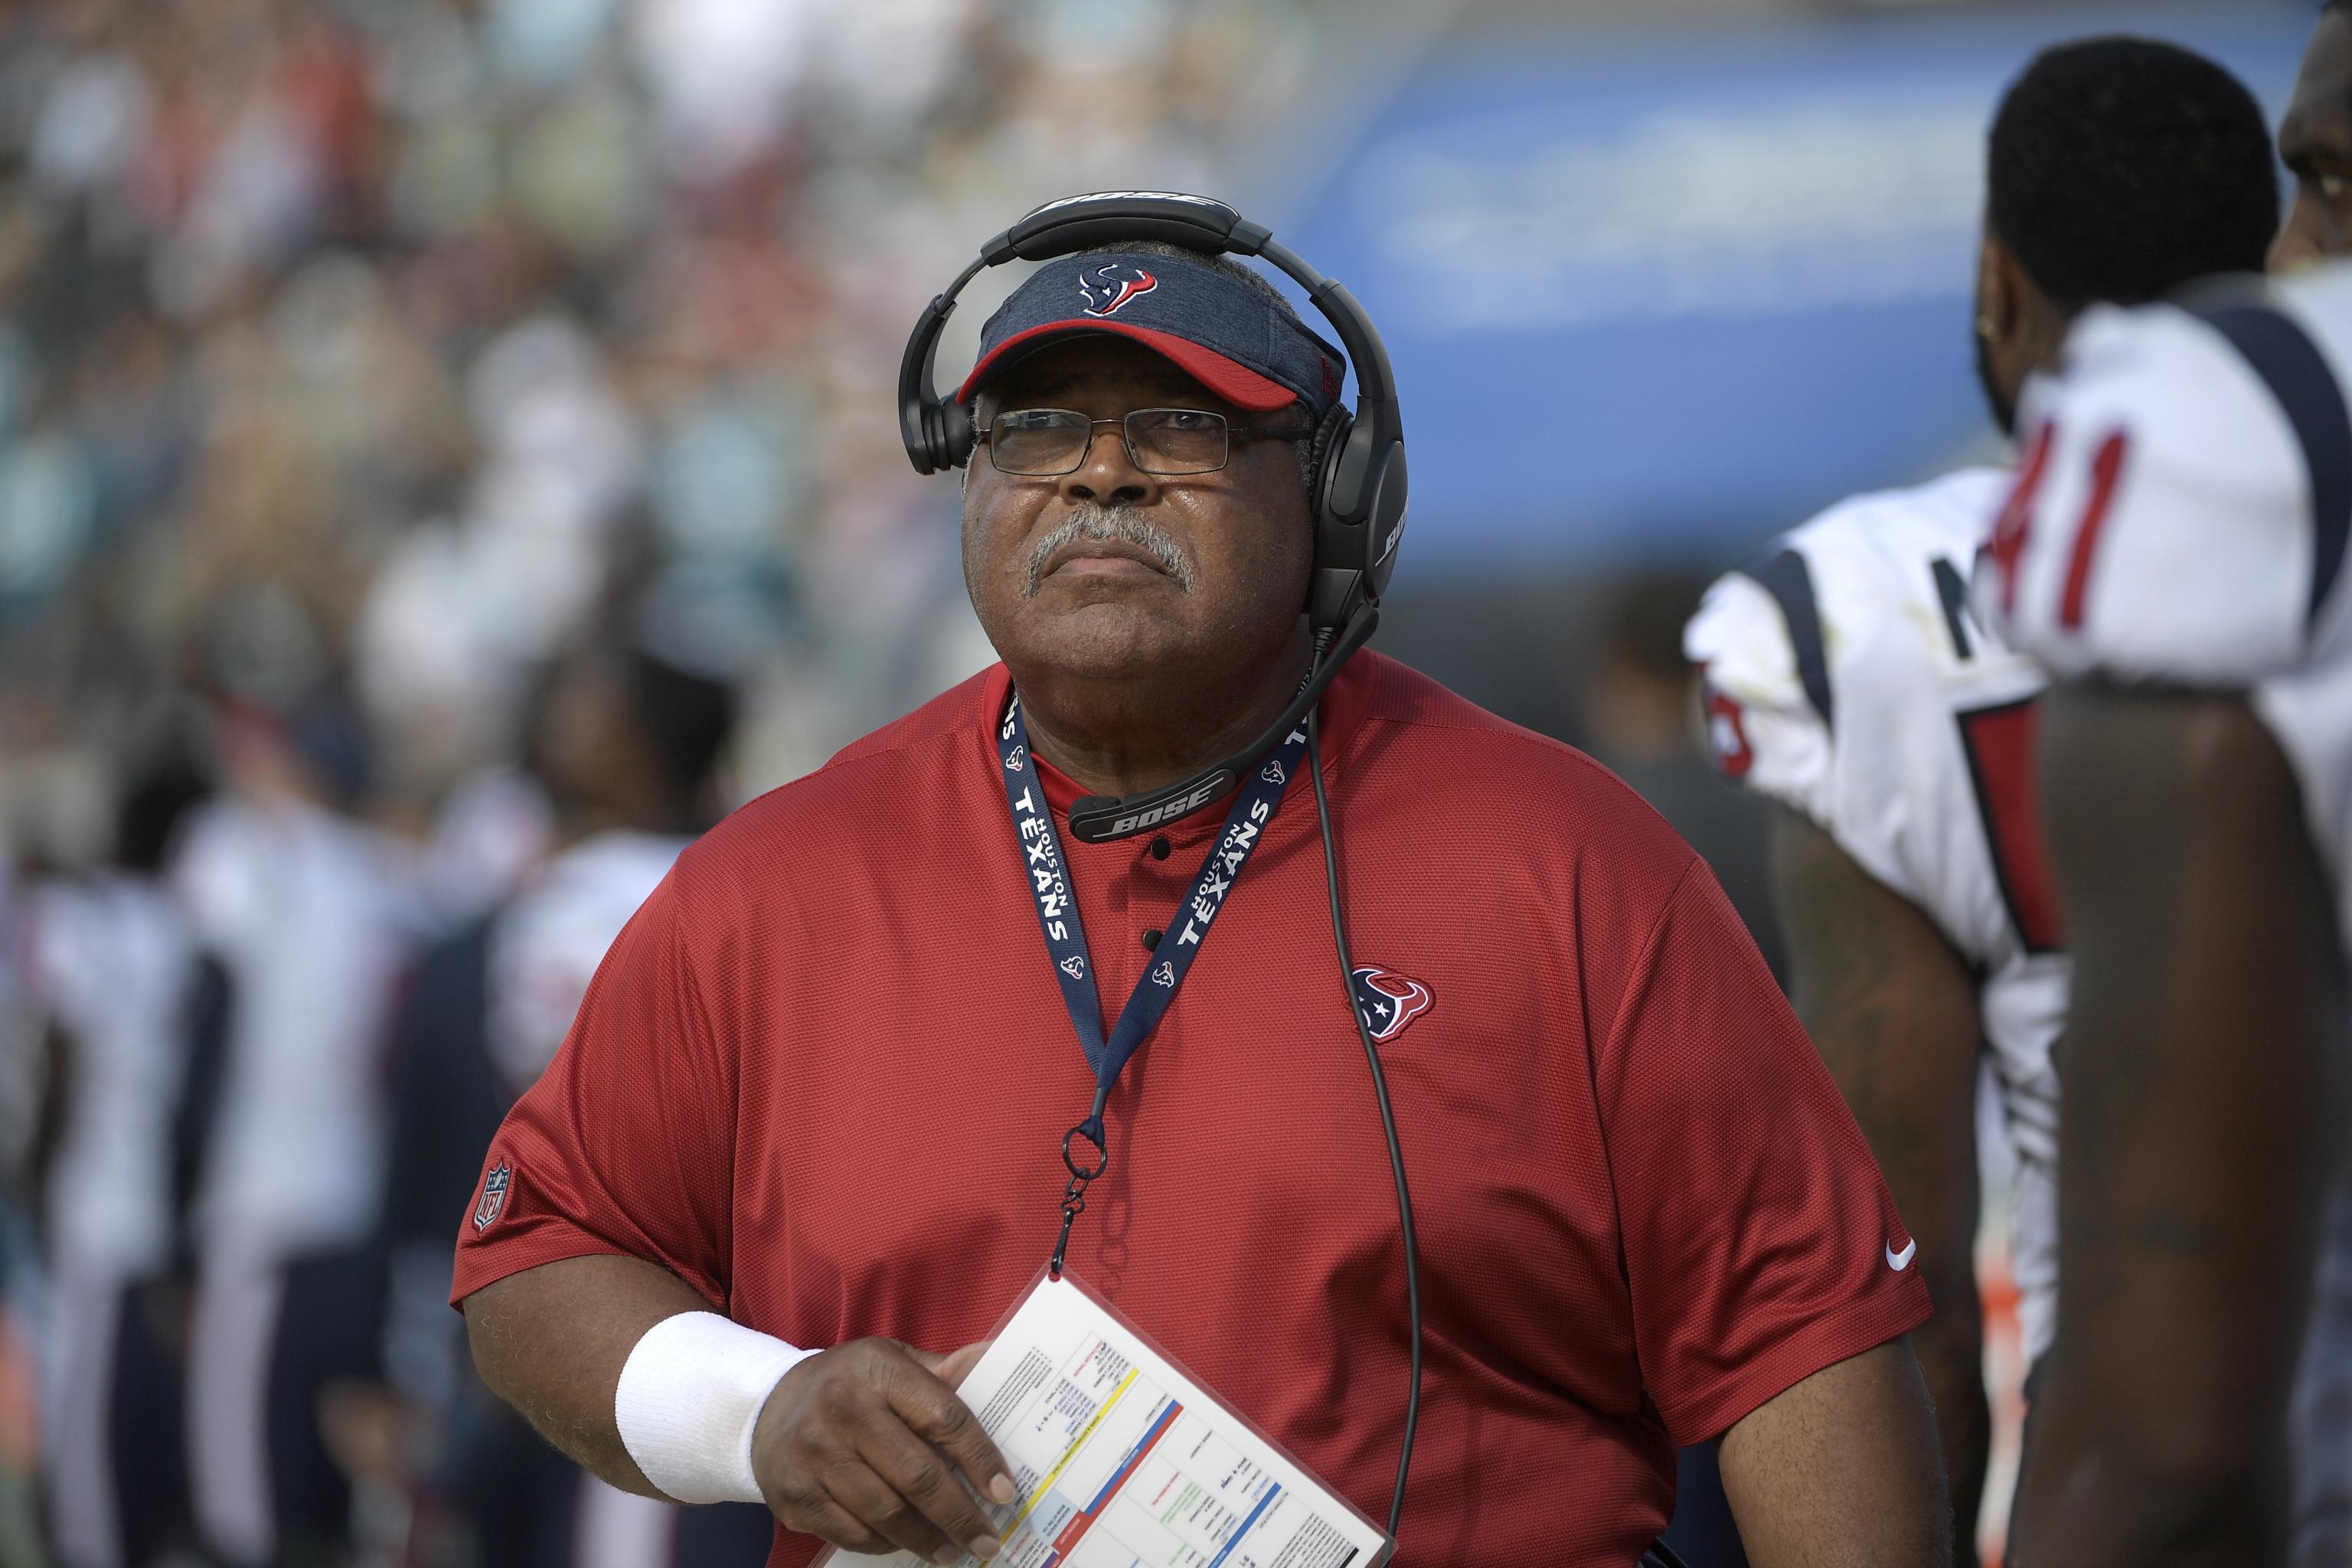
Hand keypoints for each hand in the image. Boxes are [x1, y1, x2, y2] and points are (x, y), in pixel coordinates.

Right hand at [752, 1338, 1014, 1564]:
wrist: (766, 1408)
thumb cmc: (849, 1384)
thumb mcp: (891, 1360)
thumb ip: (942, 1370)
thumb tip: (992, 1359)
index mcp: (877, 1371)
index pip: (943, 1418)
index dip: (979, 1458)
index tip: (1005, 1491)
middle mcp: (843, 1410)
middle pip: (917, 1475)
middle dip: (960, 1515)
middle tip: (987, 1540)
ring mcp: (815, 1456)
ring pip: (885, 1513)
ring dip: (927, 1539)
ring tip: (954, 1551)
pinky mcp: (796, 1496)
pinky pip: (853, 1532)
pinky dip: (886, 1544)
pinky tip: (907, 1543)